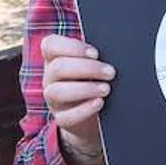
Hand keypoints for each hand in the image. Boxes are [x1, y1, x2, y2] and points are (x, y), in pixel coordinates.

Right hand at [41, 34, 115, 164]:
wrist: (96, 117)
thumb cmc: (96, 82)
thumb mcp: (94, 67)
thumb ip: (96, 57)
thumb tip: (114, 50)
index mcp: (56, 59)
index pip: (51, 45)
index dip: (72, 47)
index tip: (95, 53)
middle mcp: (51, 78)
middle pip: (58, 68)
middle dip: (87, 68)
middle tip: (110, 73)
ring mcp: (54, 100)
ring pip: (57, 92)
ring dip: (85, 89)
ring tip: (106, 89)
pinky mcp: (62, 119)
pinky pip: (66, 117)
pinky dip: (84, 110)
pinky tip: (99, 103)